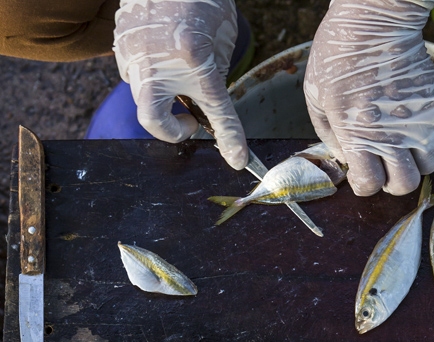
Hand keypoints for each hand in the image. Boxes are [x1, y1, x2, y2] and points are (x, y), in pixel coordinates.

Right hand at [114, 0, 247, 168]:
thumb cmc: (204, 1)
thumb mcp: (220, 44)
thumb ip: (213, 82)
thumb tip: (205, 112)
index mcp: (195, 61)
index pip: (217, 113)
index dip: (230, 139)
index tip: (236, 157)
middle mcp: (157, 60)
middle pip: (153, 120)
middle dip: (171, 127)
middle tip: (190, 120)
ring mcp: (132, 50)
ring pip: (141, 92)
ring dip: (159, 92)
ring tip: (177, 65)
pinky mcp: (119, 39)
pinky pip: (132, 67)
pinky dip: (148, 67)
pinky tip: (161, 45)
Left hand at [304, 0, 433, 195]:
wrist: (373, 19)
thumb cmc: (338, 54)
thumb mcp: (315, 97)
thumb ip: (327, 133)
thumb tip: (343, 155)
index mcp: (358, 138)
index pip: (369, 186)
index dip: (364, 183)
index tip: (362, 170)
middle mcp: (392, 137)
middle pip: (404, 185)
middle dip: (394, 180)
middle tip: (387, 165)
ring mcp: (419, 122)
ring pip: (429, 166)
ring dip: (418, 160)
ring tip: (408, 143)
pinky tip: (431, 126)